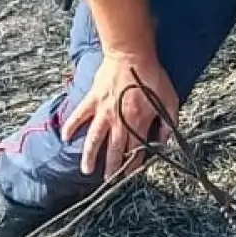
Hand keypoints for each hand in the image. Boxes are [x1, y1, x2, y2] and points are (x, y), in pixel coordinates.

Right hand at [61, 50, 180, 179]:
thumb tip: (165, 139)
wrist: (132, 55)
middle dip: (112, 168)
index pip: (135, 150)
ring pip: (93, 139)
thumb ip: (168, 122)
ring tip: (86, 169)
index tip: (131, 174)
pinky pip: (79, 116)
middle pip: (114, 150)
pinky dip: (71, 126)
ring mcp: (103, 111)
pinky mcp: (92, 100)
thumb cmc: (153, 76)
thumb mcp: (170, 100)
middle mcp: (119, 121)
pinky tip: (65, 136)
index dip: (133, 164)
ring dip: (89, 156)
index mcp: (138, 123)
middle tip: (109, 180)